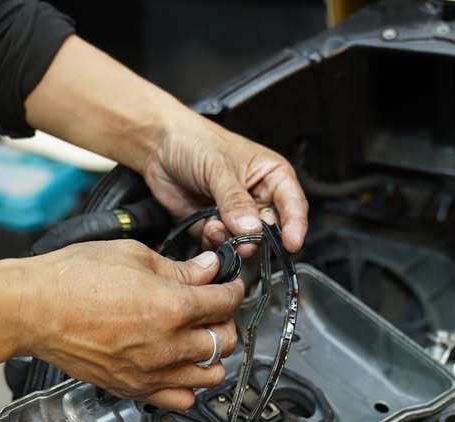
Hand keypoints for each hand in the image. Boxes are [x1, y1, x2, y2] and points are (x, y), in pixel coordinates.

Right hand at [18, 240, 242, 408]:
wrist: (32, 309)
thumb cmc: (71, 279)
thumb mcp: (133, 256)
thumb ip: (178, 268)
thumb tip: (208, 269)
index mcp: (171, 308)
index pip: (226, 303)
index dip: (234, 290)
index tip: (230, 286)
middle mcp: (166, 346)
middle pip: (225, 342)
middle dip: (225, 322)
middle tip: (214, 310)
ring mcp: (150, 373)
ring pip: (210, 376)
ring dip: (211, 356)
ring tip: (199, 339)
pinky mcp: (132, 388)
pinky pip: (179, 400)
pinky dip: (188, 385)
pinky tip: (178, 366)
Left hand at [143, 119, 308, 252]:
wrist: (158, 146)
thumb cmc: (195, 141)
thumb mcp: (219, 168)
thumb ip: (235, 201)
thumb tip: (251, 229)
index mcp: (272, 175)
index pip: (293, 205)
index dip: (295, 226)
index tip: (291, 243)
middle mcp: (258, 197)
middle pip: (270, 230)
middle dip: (256, 238)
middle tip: (243, 241)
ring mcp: (236, 214)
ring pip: (246, 242)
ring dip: (232, 241)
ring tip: (215, 226)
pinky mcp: (215, 225)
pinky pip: (222, 246)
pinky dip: (215, 243)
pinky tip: (206, 227)